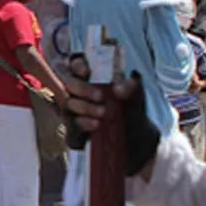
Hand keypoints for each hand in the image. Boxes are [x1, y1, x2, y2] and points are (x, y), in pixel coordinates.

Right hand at [61, 55, 159, 175]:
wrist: (136, 140)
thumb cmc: (132, 111)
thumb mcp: (136, 97)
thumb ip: (131, 87)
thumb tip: (120, 87)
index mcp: (91, 79)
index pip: (76, 65)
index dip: (77, 65)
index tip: (86, 72)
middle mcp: (78, 93)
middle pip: (69, 84)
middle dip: (83, 89)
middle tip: (100, 96)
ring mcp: (74, 112)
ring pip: (68, 104)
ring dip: (84, 107)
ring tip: (103, 113)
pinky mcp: (74, 130)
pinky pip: (71, 126)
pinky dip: (83, 123)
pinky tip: (96, 124)